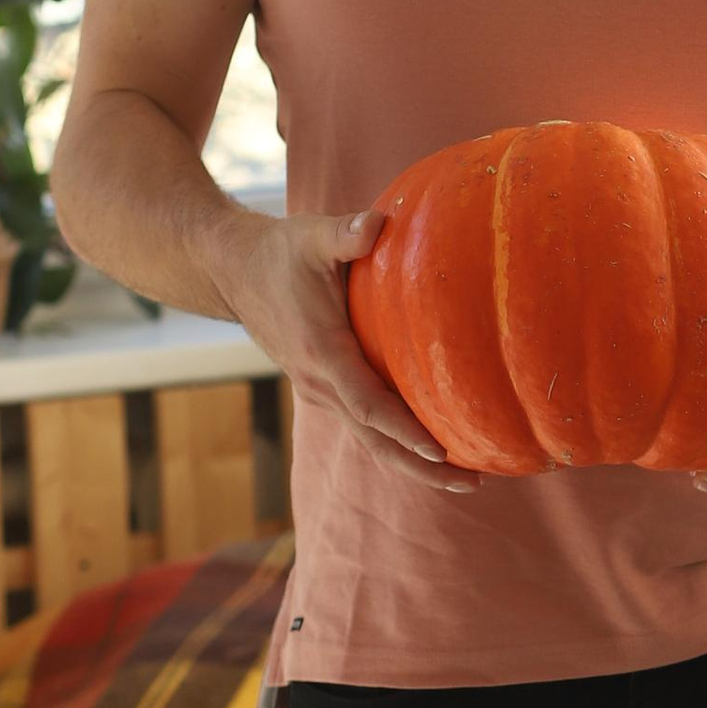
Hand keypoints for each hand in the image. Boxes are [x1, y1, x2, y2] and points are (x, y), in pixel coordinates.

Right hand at [208, 205, 476, 493]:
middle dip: (420, 467)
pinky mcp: (325, 387)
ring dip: (412, 461)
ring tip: (464, 478)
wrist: (233, 271)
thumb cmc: (279, 251)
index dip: (405, 431)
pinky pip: (365, 423)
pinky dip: (397, 440)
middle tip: (473, 485)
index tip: (442, 451)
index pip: (368, 404)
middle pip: (375, 440)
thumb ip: (347, 232)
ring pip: (369, 438)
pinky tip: (433, 443)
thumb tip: (379, 223)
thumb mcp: (312, 235)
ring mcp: (321, 390)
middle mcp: (320, 383)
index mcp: (322, 353)